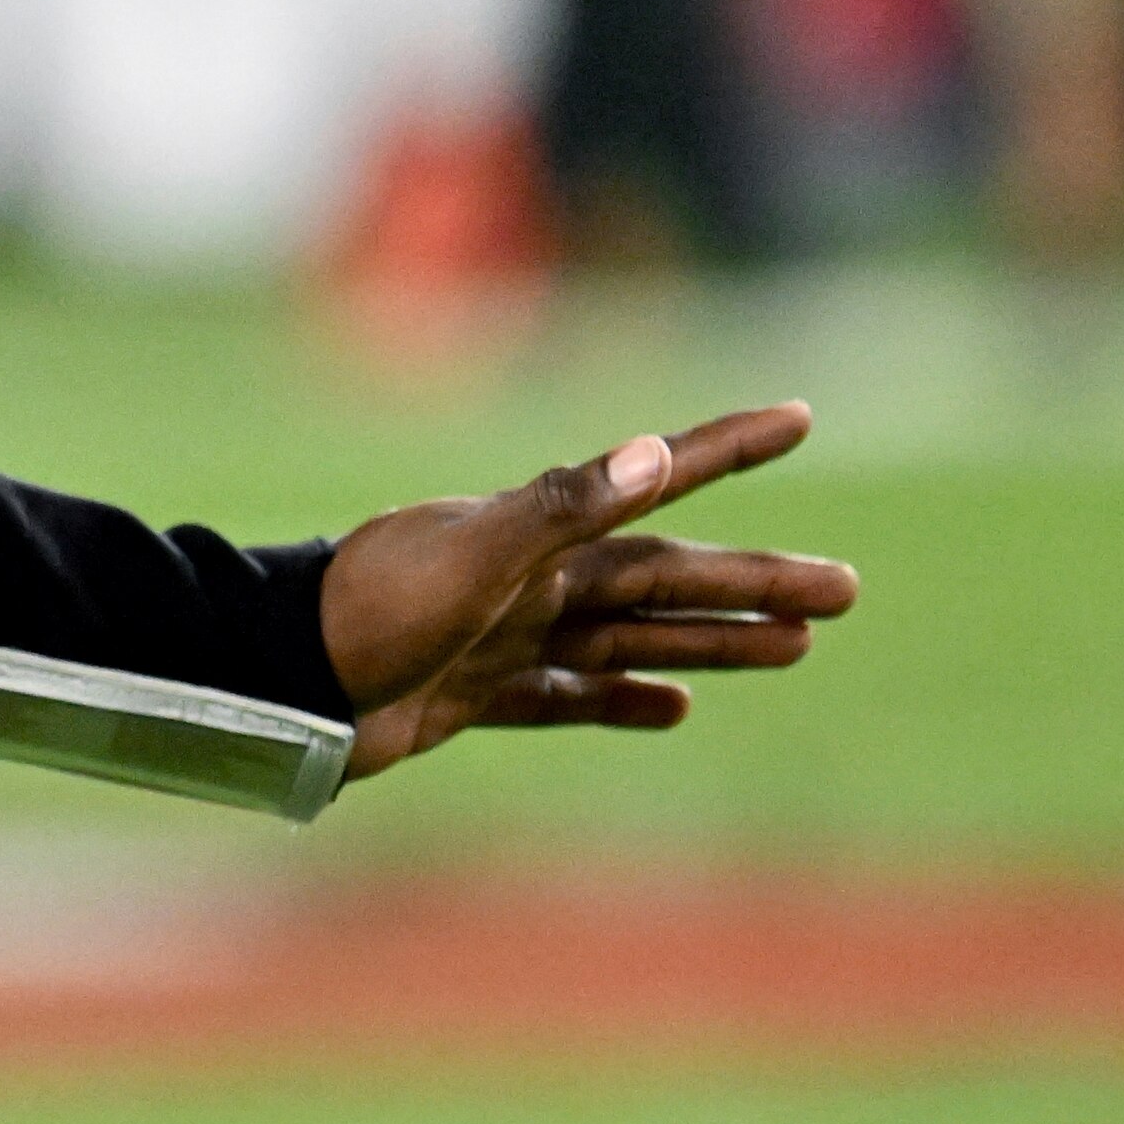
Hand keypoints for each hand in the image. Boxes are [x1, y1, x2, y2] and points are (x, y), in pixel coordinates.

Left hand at [318, 403, 846, 781]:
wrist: (275, 684)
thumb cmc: (368, 609)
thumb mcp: (472, 553)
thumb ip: (560, 508)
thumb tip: (652, 453)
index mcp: (541, 534)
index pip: (655, 482)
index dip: (726, 450)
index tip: (797, 418)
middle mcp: (532, 579)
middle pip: (668, 577)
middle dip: (757, 581)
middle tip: (849, 590)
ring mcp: (504, 636)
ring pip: (634, 636)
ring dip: (714, 639)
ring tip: (797, 644)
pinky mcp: (473, 693)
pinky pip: (569, 696)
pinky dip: (623, 700)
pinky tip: (675, 705)